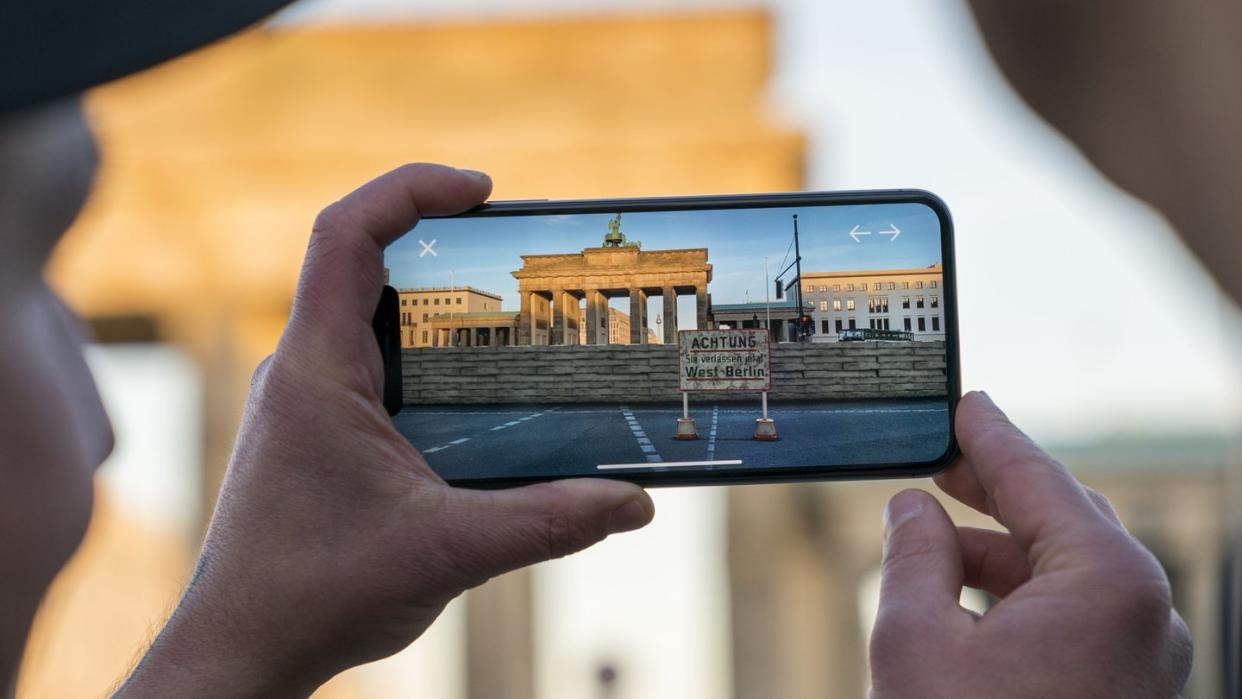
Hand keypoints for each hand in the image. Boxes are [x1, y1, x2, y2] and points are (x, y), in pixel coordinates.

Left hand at [117, 164, 654, 696]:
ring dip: (440, 310)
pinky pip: (377, 370)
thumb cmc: (314, 595)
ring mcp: (310, 402)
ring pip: (374, 321)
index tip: (483, 191)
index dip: (411, 189)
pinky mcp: (322, 434)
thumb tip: (635, 501)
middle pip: (367, 264)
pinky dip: (431, 364)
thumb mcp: (446, 552)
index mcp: (318, 369)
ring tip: (516, 324)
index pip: (345, 234)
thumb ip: (546, 521)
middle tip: (524, 256)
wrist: (242, 651)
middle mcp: (305, 370)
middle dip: (444, 245)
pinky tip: (484, 402)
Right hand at [869, 392, 1191, 697]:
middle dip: (993, 493)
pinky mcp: (1126, 690)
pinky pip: (1077, 620)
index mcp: (1108, 584)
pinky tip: (965, 601)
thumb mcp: (917, 638)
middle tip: (939, 465)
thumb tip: (912, 509)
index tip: (965, 405)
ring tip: (931, 548)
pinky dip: (1020, 599)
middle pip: (1062, 522)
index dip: (990, 437)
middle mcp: (1145, 616)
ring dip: (997, 554)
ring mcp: (1142, 660)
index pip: (1039, 480)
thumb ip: (914, 555)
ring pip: (1067, 575)